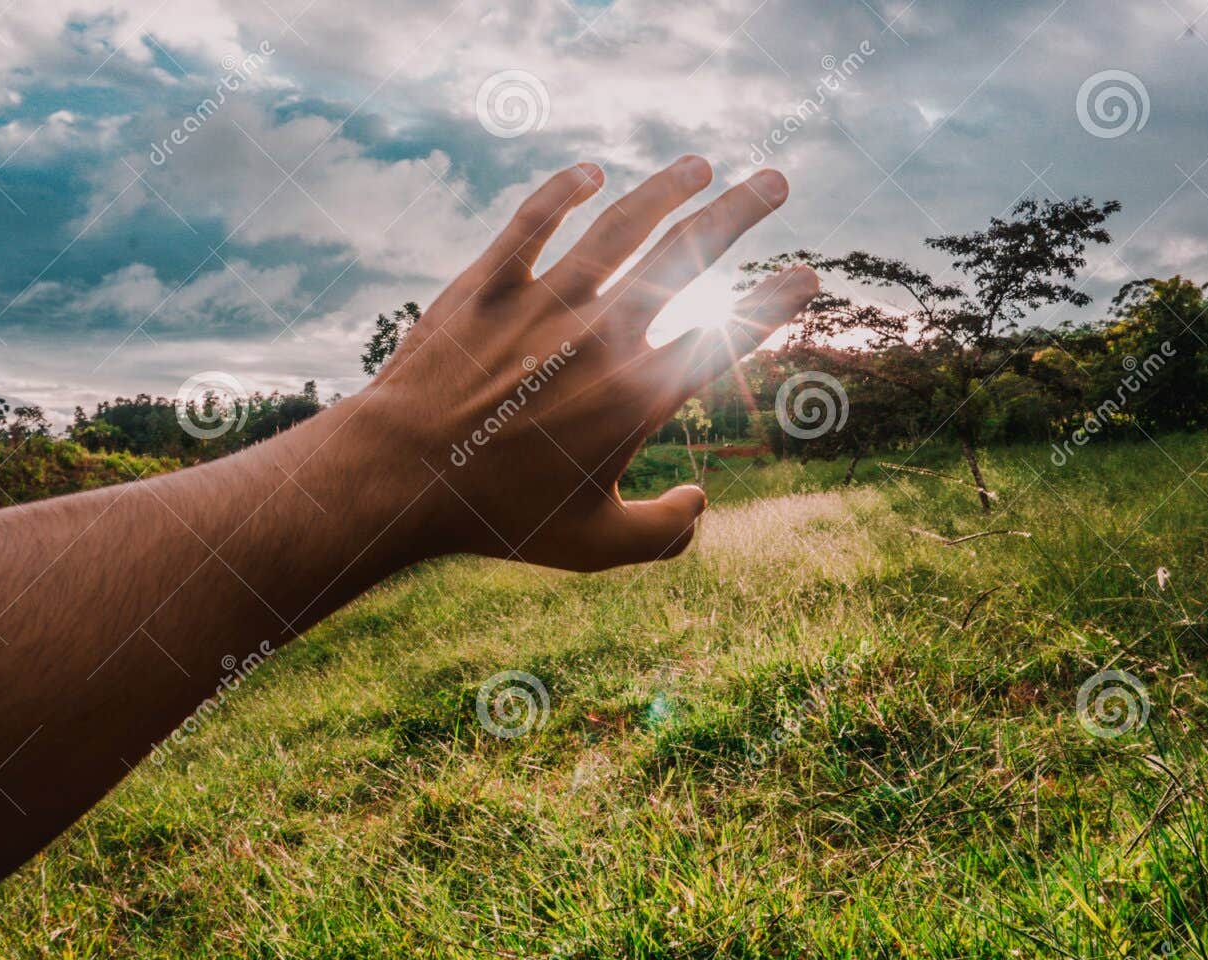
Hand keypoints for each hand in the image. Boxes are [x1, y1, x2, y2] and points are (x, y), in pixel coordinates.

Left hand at [367, 155, 817, 570]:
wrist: (401, 477)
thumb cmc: (499, 517)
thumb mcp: (594, 546)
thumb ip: (665, 535)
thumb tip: (701, 504)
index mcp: (637, 397)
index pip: (727, 334)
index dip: (776, 301)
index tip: (806, 276)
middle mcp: (601, 337)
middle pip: (688, 255)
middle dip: (742, 211)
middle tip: (776, 180)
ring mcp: (544, 302)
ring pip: (621, 225)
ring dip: (668, 188)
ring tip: (701, 165)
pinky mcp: (488, 284)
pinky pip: (536, 220)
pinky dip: (566, 189)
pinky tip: (592, 172)